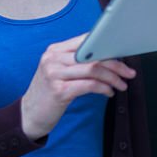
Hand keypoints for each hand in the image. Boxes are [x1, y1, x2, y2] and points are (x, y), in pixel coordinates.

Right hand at [20, 33, 135, 140]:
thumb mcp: (58, 72)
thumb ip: (76, 62)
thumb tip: (107, 58)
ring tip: (121, 85)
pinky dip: (103, 88)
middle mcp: (53, 58)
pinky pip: (89, 85)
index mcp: (54, 50)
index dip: (107, 47)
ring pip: (94, 69)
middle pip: (93, 55)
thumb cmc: (48, 93)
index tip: (122, 55)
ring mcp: (54, 73)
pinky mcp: (59, 90)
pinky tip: (108, 92)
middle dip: (116, 64)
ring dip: (113, 78)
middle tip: (129, 73)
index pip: (86, 40)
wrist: (28, 116)